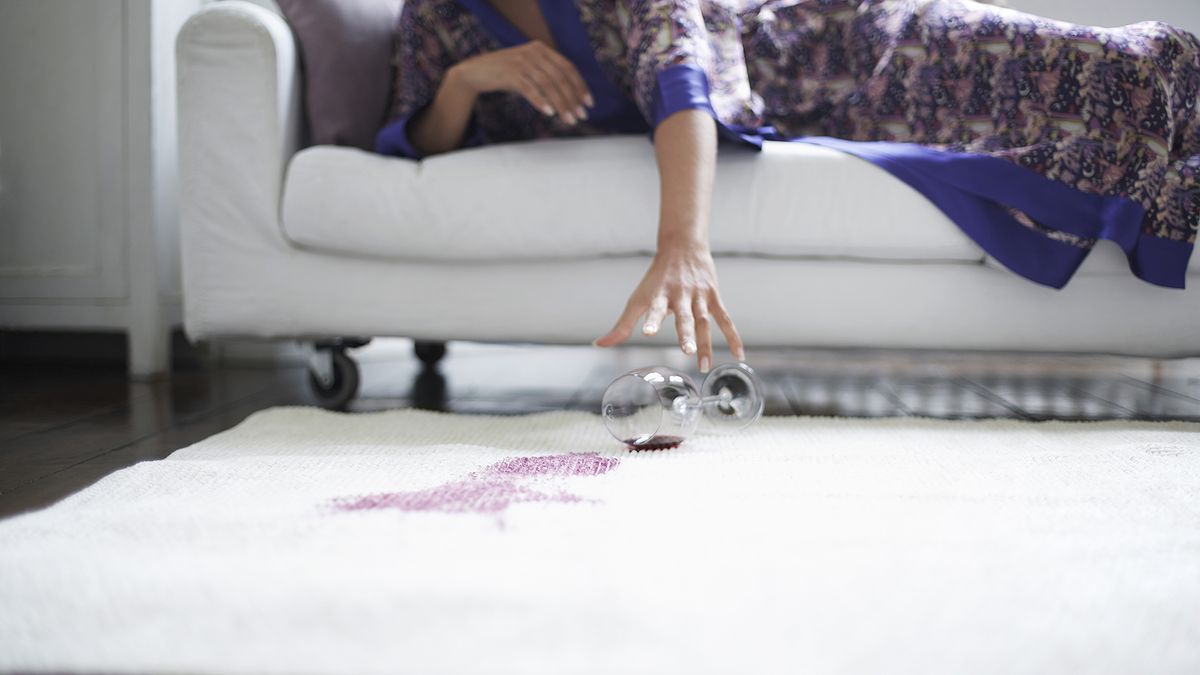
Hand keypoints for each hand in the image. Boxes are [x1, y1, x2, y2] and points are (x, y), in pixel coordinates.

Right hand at [451, 41, 592, 124]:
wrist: (475, 72)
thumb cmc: (506, 75)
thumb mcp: (529, 70)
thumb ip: (547, 77)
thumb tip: (571, 97)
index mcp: (541, 49)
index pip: (568, 67)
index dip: (580, 85)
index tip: (588, 103)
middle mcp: (533, 52)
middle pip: (560, 77)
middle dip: (573, 98)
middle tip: (581, 116)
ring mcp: (521, 61)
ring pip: (548, 84)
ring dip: (561, 104)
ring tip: (569, 120)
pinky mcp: (509, 73)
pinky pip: (529, 89)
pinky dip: (540, 101)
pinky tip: (550, 113)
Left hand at [593, 244, 744, 371]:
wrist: (683, 248)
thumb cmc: (656, 279)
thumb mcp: (637, 300)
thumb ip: (621, 326)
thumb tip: (598, 345)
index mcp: (659, 296)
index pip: (654, 309)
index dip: (652, 320)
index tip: (648, 332)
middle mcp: (680, 296)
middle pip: (684, 317)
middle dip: (685, 334)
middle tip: (687, 351)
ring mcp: (699, 297)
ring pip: (704, 321)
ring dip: (705, 342)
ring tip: (703, 364)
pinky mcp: (714, 297)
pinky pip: (725, 320)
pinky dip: (733, 337)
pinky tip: (738, 355)